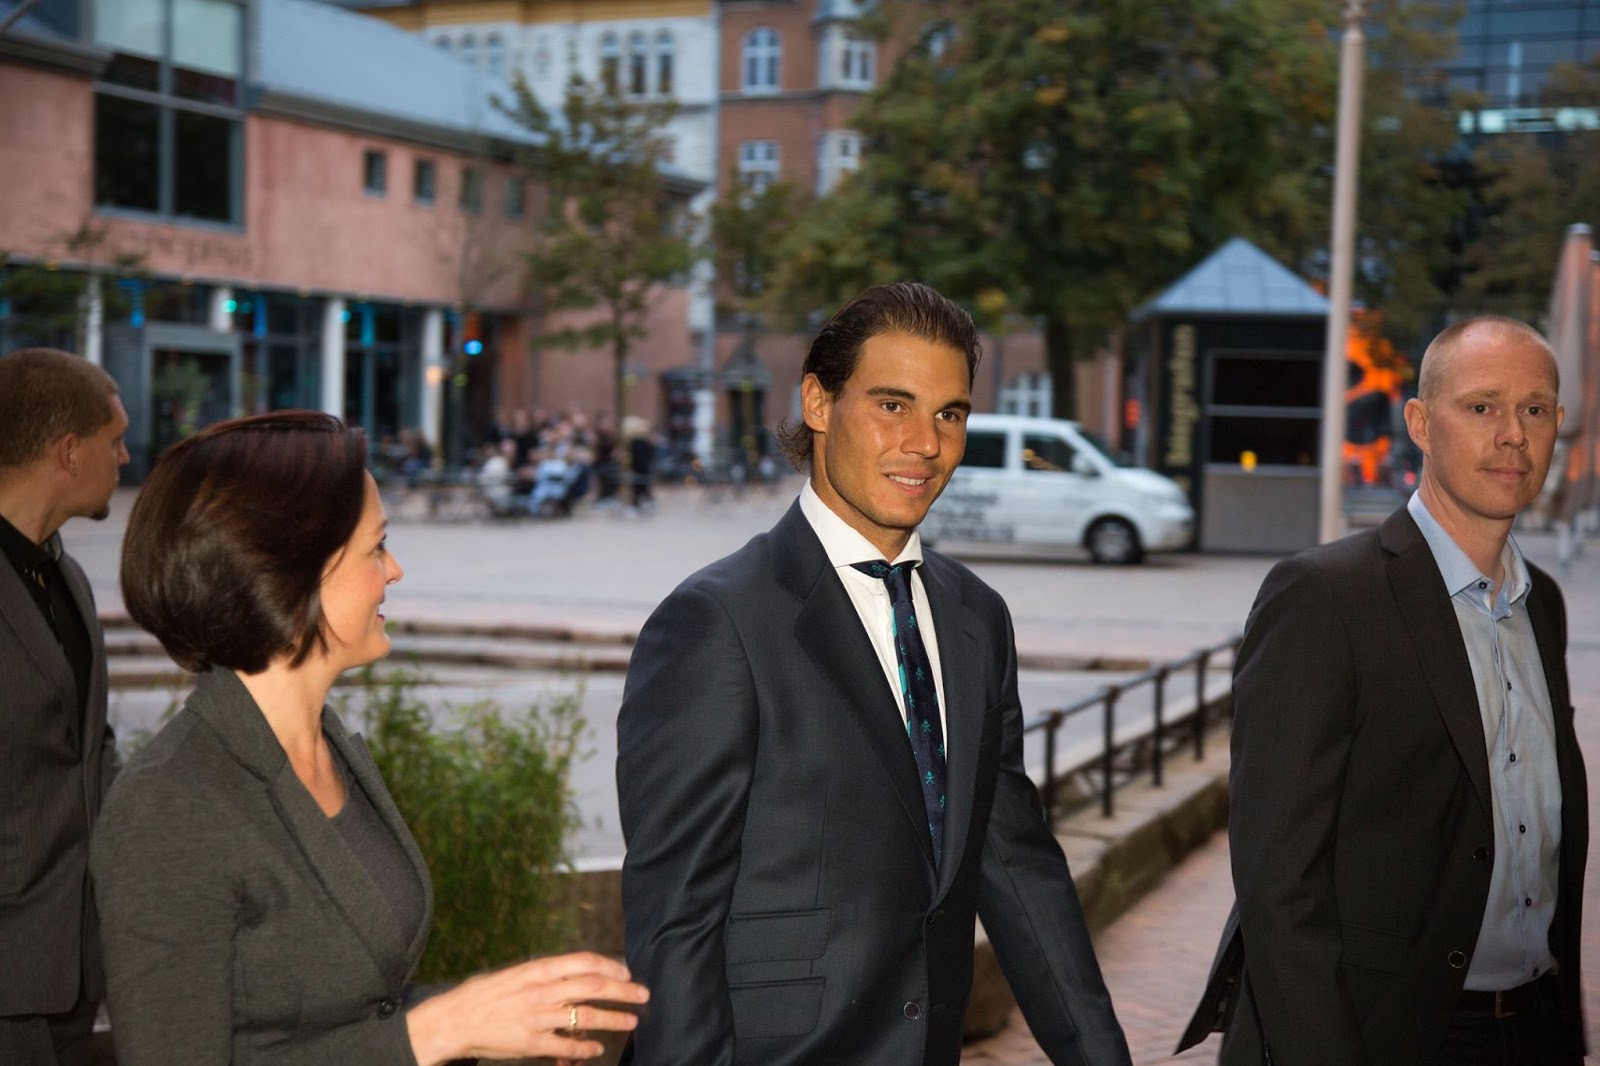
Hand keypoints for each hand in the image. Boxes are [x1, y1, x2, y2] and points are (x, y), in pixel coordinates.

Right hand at [406, 951, 648, 1065]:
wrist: (453, 1020)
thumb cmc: (484, 995)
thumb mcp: (517, 974)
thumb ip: (546, 977)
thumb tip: (577, 979)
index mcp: (537, 968)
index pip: (584, 961)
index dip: (611, 966)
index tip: (627, 972)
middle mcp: (541, 990)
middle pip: (594, 986)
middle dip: (623, 991)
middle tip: (643, 994)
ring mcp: (538, 1017)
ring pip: (587, 1016)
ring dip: (614, 1019)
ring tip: (631, 1021)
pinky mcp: (531, 1042)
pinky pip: (567, 1046)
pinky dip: (586, 1048)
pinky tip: (596, 1049)